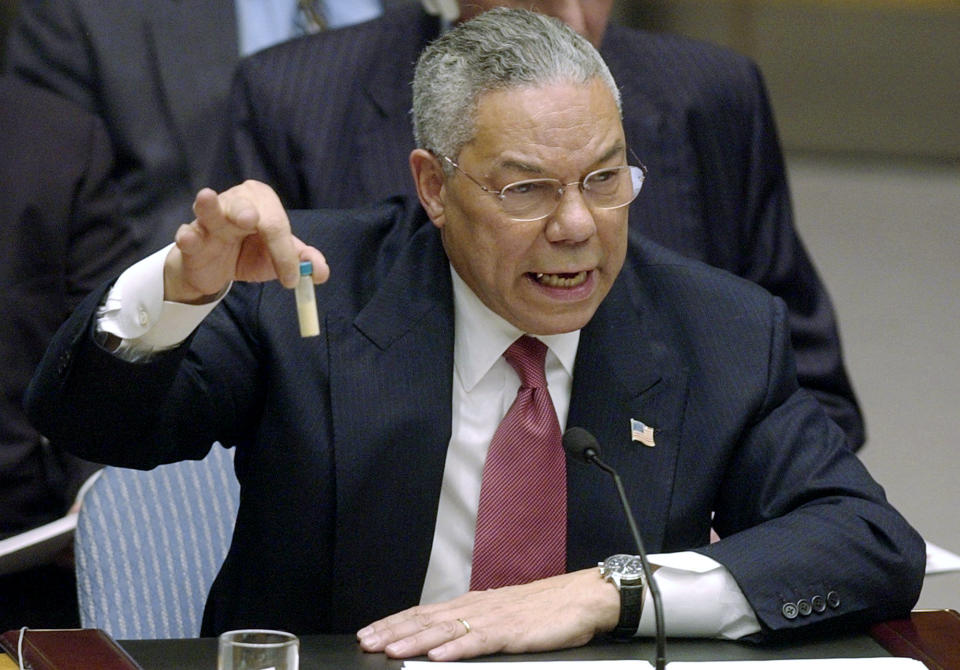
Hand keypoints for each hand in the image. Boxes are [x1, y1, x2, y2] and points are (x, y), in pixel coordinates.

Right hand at [164, 181, 328, 302]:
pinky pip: (187, 234)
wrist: (218, 269)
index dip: (284, 252)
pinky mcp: (191, 237)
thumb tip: (320, 273)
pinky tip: (188, 237)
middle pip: (244, 207)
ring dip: (210, 207)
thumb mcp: (280, 257)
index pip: (275, 224)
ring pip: (209, 210)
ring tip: (207, 197)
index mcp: (263, 202)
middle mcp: (236, 202)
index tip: (291, 279)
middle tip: (251, 220)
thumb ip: (302, 261)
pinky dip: (188, 236)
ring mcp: (209, 218)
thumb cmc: (251, 252)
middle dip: (246, 212)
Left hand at [356, 568, 619, 660]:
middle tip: (366, 642)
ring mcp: (493, 619)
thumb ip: (475, 627)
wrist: (582, 598)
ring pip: (446, 631)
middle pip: (427, 620)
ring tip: (390, 650)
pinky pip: (480, 642)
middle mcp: (477, 608)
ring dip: (415, 641)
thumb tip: (446, 640)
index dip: (395, 623)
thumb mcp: (503, 617)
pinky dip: (457, 649)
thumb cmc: (546, 611)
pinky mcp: (512, 632)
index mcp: (473, 605)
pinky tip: (438, 657)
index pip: (425, 613)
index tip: (369, 633)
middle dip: (393, 632)